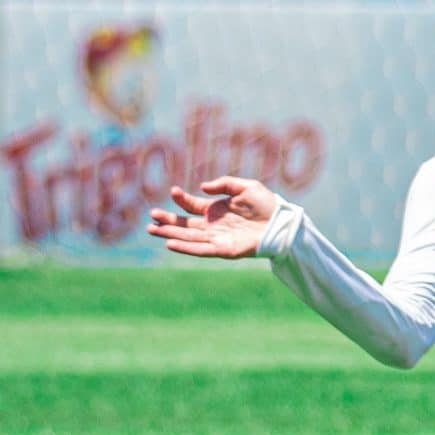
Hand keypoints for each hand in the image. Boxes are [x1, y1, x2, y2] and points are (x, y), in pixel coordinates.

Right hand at [147, 177, 280, 259]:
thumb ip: (223, 184)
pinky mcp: (223, 250)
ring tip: (151, 230)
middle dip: (167, 221)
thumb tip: (202, 188)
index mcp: (217, 210)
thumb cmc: (267, 204)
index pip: (192, 206)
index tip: (173, 191)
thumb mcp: (245, 187)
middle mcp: (214, 225)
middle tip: (151, 216)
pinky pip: (200, 250)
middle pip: (185, 225)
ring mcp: (217, 238)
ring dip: (169, 234)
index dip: (181, 199)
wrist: (282, 223)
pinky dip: (185, 248)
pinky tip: (169, 243)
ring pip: (188, 237)